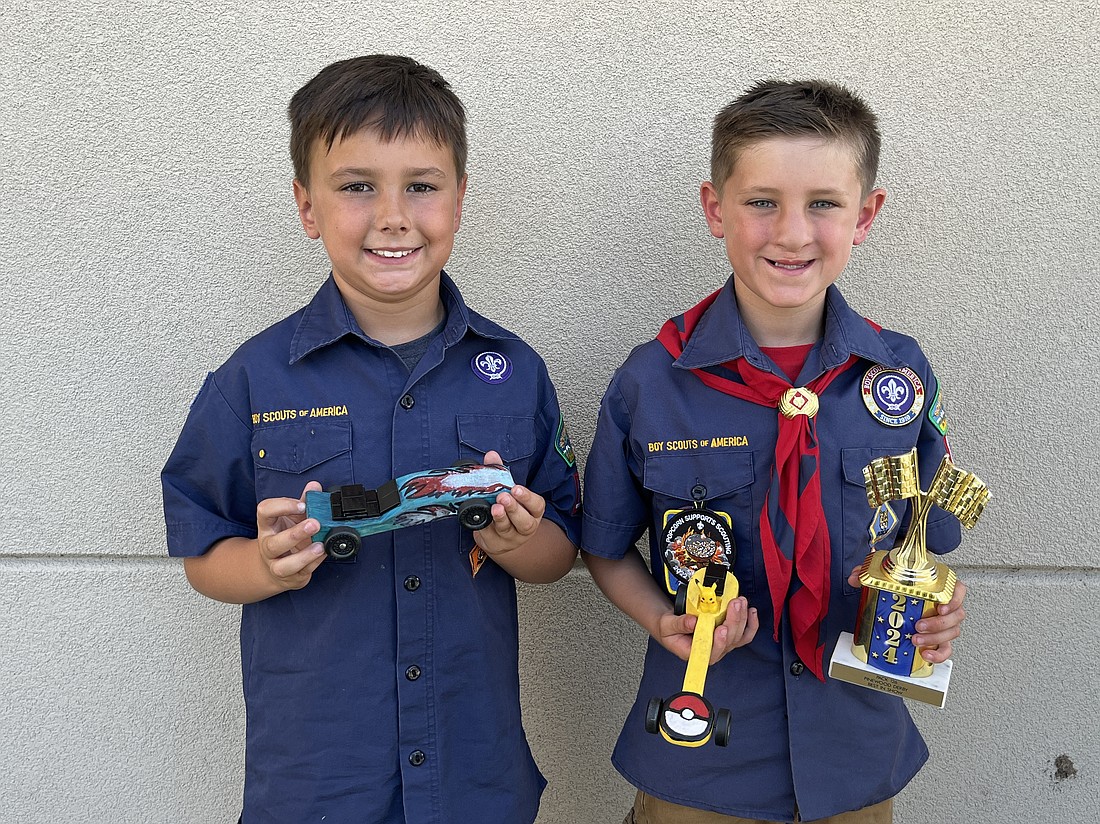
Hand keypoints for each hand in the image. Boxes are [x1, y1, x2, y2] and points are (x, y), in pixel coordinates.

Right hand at [256, 481, 325, 590]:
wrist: (275, 565)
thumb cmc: (286, 535)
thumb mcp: (293, 517)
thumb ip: (304, 502)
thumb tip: (314, 486)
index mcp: (267, 526)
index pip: (264, 512)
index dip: (282, 506)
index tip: (301, 504)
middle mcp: (268, 547)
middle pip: (274, 543)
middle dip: (295, 534)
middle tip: (314, 523)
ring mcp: (277, 564)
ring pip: (284, 566)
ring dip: (304, 556)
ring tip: (320, 546)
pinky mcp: (291, 578)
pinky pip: (302, 573)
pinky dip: (315, 563)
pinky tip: (324, 553)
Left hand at [472, 451, 544, 557]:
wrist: (501, 538)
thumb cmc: (507, 509)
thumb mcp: (507, 491)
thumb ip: (500, 473)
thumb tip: (491, 455)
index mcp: (533, 512)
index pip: (536, 506)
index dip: (528, 497)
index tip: (516, 489)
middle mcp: (525, 527)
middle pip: (524, 521)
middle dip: (513, 508)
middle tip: (503, 497)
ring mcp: (510, 538)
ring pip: (507, 530)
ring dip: (500, 518)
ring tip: (494, 508)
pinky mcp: (495, 545)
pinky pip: (489, 536)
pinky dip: (484, 527)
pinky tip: (480, 518)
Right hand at [654, 597, 758, 663]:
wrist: (672, 626)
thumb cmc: (670, 630)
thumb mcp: (667, 626)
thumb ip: (679, 624)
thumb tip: (693, 621)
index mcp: (697, 654)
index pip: (712, 653)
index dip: (719, 642)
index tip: (721, 629)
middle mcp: (713, 652)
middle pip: (729, 640)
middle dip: (733, 620)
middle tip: (734, 604)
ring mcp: (723, 644)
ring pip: (739, 635)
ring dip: (742, 618)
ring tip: (740, 602)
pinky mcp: (729, 636)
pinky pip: (744, 633)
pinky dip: (750, 623)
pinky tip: (751, 612)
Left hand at [848, 565, 967, 663]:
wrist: (898, 590)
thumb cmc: (899, 580)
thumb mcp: (884, 572)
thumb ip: (869, 572)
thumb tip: (855, 578)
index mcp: (938, 586)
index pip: (958, 590)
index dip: (955, 599)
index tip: (941, 606)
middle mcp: (945, 604)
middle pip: (956, 616)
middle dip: (938, 624)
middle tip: (918, 626)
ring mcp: (943, 622)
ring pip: (952, 632)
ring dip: (935, 639)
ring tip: (916, 640)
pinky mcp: (938, 637)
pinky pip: (946, 648)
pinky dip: (939, 654)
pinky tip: (926, 654)